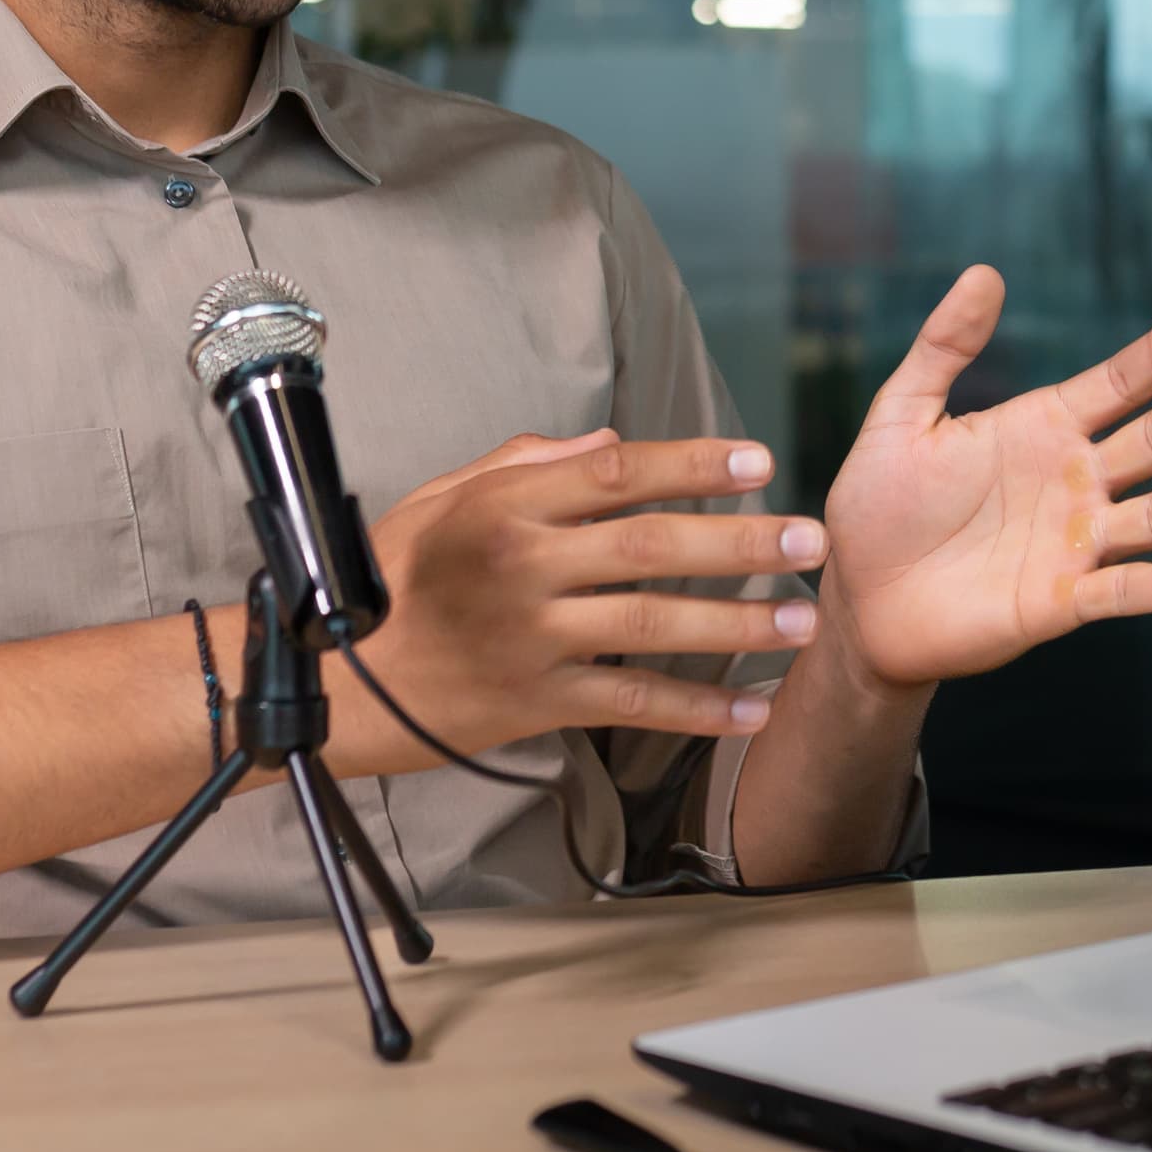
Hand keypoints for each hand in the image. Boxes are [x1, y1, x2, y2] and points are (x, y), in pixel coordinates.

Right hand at [339, 429, 822, 774]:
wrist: (342, 682)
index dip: (692, 465)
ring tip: (801, 619)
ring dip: (736, 624)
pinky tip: (752, 709)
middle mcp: (522, 566)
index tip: (757, 462)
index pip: (615, 473)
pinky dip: (696, 709)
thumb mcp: (446, 497)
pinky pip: (632, 703)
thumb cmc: (393, 578)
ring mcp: (532, 638)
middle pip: (650, 547)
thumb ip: (530, 461)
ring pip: (652, 625)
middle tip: (809, 541)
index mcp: (504, 506)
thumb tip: (613, 442)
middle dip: (739, 543)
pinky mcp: (537, 702)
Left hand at [818, 267, 1151, 691]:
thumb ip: (943, 347)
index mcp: (1043, 428)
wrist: (857, 599)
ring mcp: (1075, 543)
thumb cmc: (879, 507)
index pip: (1117, 385)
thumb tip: (985, 273)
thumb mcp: (902, 415)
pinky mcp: (1060, 602)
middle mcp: (1075, 482)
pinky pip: (1123, 591)